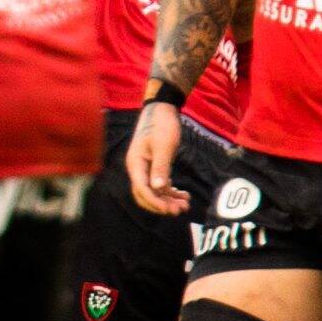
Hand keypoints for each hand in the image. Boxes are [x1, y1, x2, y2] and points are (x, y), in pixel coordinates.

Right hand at [125, 101, 185, 216]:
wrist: (162, 109)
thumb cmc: (162, 125)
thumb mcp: (164, 146)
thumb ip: (160, 167)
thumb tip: (158, 188)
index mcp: (136, 164)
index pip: (142, 189)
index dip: (155, 202)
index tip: (170, 209)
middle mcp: (138, 168)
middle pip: (145, 194)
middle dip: (162, 204)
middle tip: (180, 211)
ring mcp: (145, 168)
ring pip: (154, 191)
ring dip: (168, 199)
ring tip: (186, 205)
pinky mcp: (154, 165)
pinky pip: (159, 184)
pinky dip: (171, 191)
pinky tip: (183, 195)